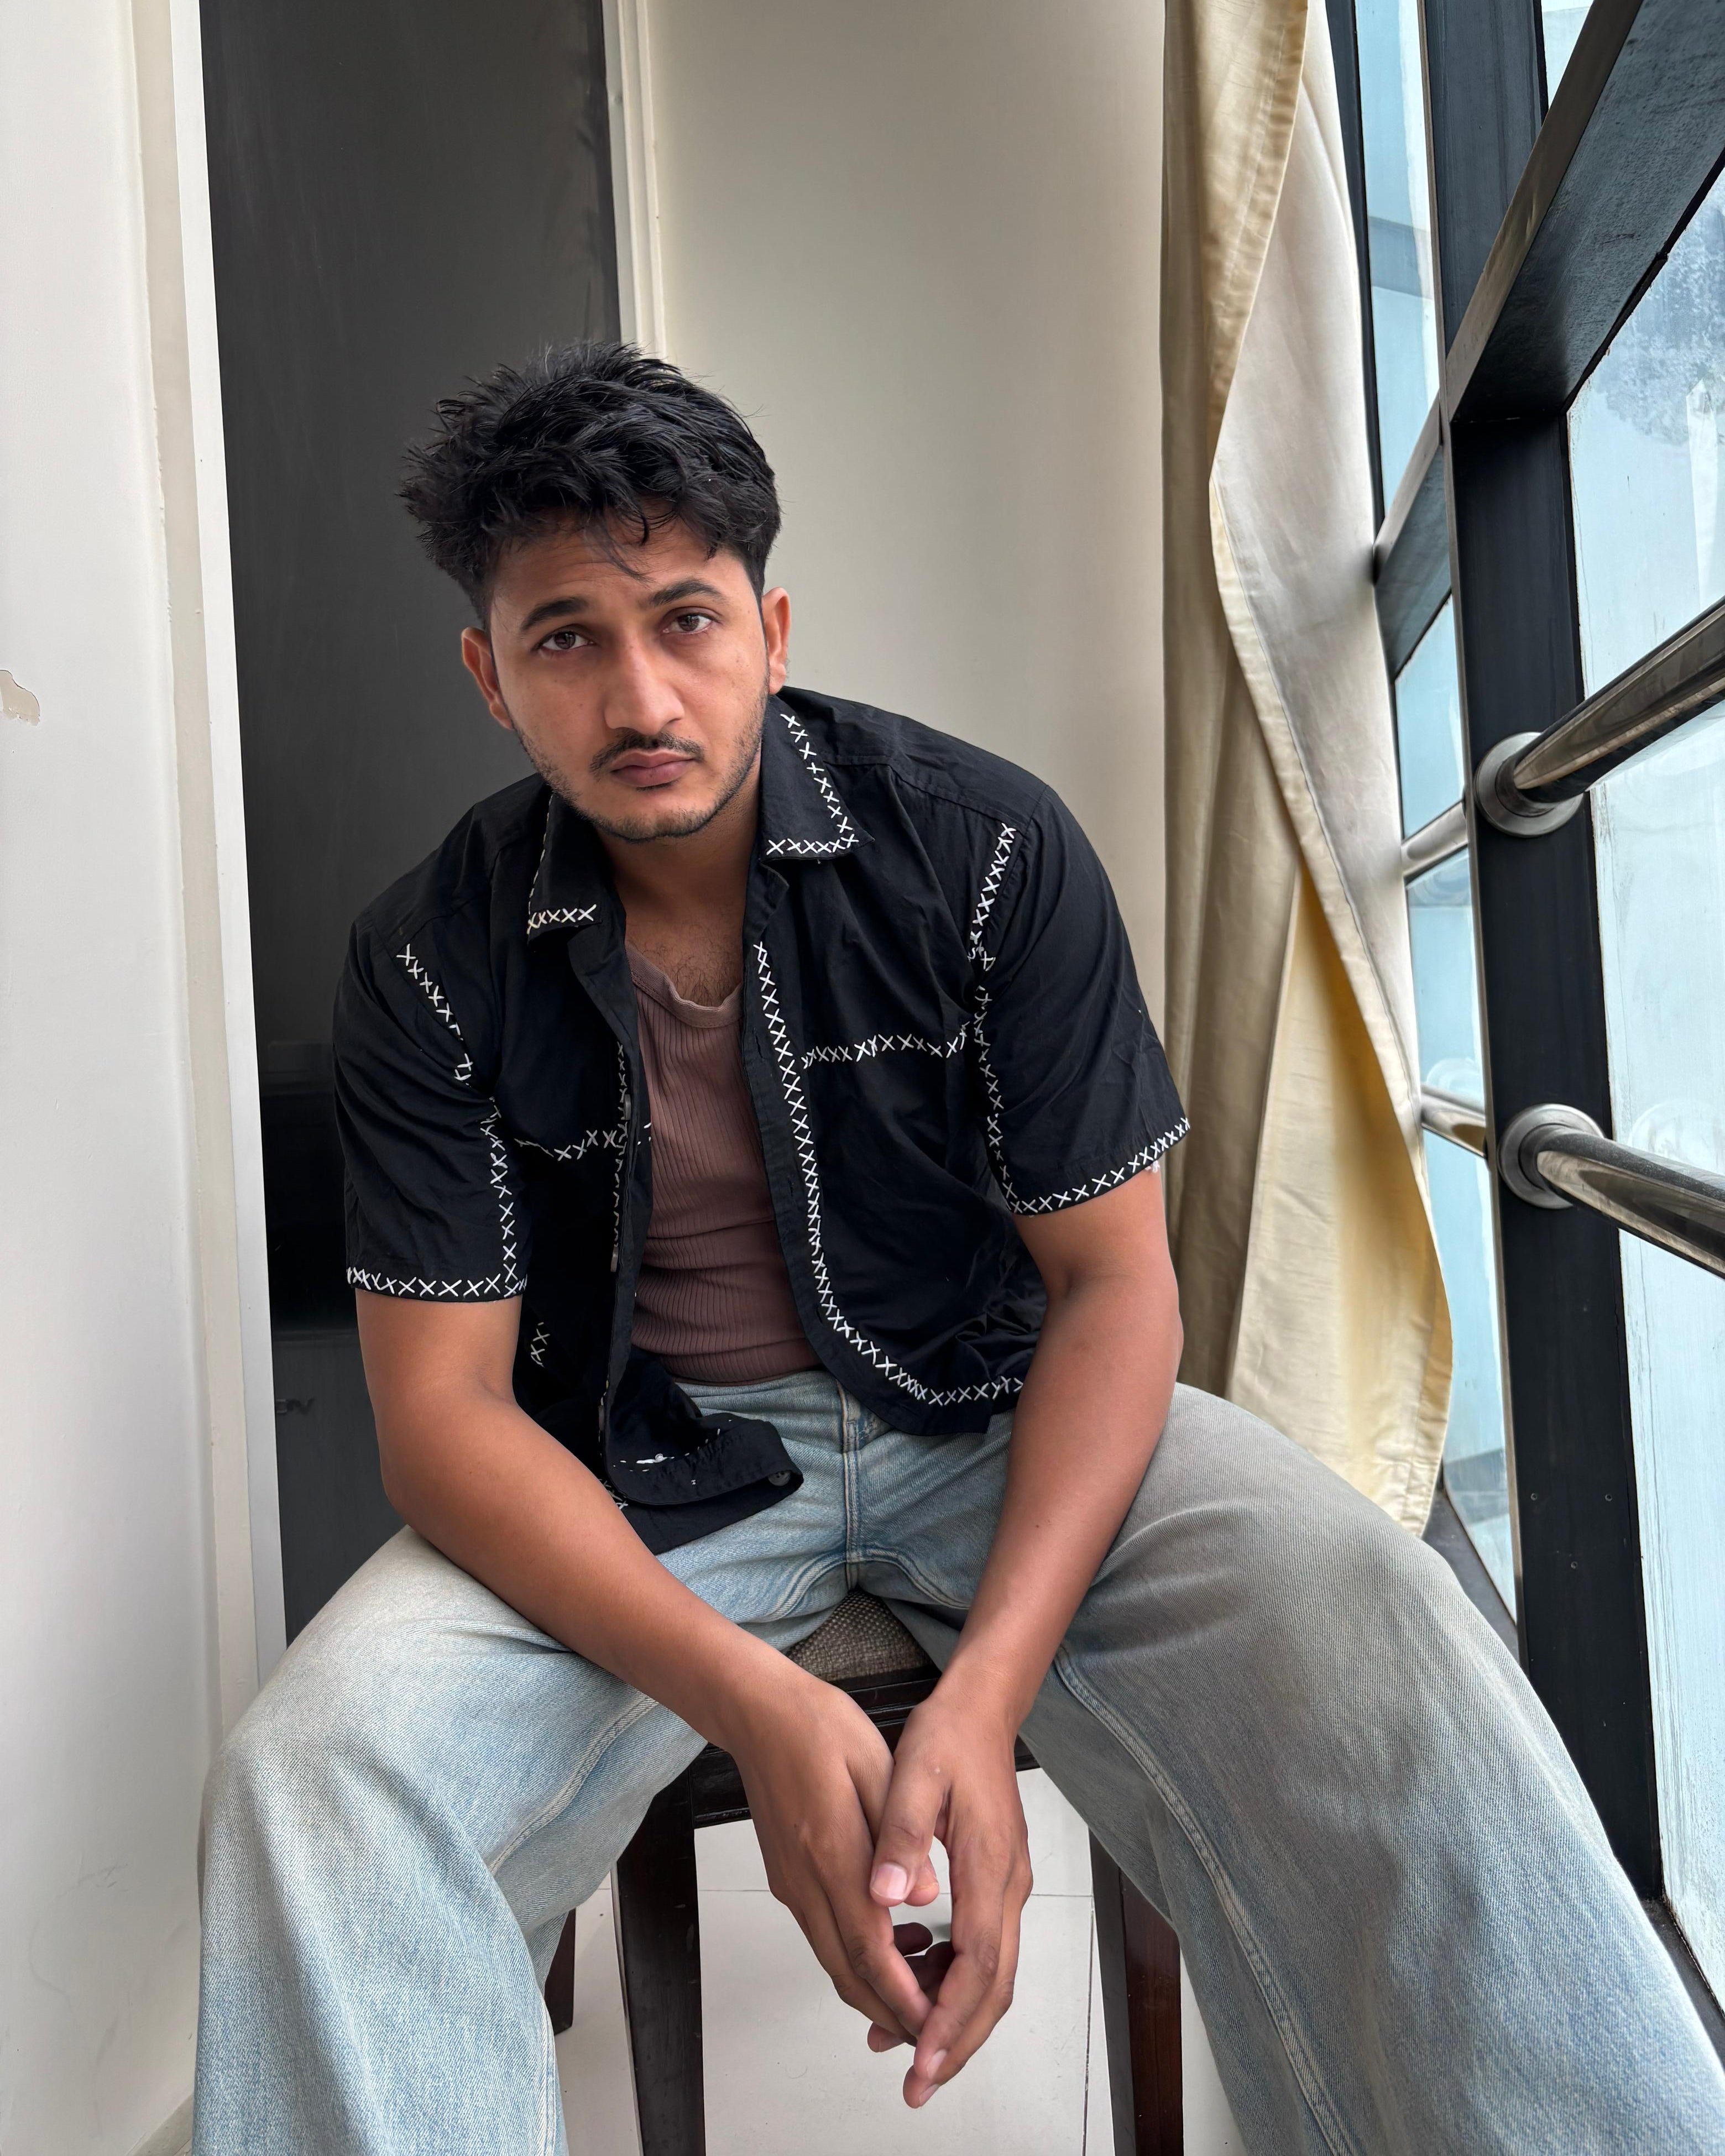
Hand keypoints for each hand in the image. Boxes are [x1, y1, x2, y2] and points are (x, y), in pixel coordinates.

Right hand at [725, 1669, 934, 2045]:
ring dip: (877, 1985)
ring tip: (928, 1983)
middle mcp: (805, 1881)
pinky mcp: (787, 1879)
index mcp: (831, 1852)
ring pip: (834, 1960)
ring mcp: (791, 1884)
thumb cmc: (818, 1728)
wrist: (758, 1713)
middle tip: (936, 2026)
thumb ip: (900, 1834)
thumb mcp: (876, 1766)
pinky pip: (825, 1934)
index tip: (935, 2022)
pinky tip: (897, 1937)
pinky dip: (859, 1954)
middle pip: (848, 1972)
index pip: (870, 1947)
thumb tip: (924, 1897)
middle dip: (893, 2010)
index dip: (903, 1994)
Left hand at [865, 1679, 1032, 2106]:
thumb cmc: (949, 1739)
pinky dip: (951, 1983)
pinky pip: (980, 1951)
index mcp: (990, 1866)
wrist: (981, 1710)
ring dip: (952, 2018)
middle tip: (916, 2086)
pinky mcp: (995, 1883)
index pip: (978, 1964)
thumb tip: (886, 1895)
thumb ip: (901, 1836)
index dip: (950, 2020)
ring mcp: (1006, 1887)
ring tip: (901, 2049)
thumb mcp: (916, 1775)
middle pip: (993, 1987)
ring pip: (990, 1976)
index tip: (921, 2061)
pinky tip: (913, 1988)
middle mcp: (1008, 1886)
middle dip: (956, 2042)